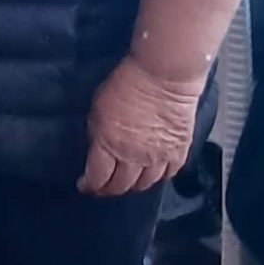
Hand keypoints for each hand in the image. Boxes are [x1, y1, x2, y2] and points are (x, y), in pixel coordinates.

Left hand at [80, 56, 203, 197]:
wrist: (164, 75)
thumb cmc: (128, 83)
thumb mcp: (98, 107)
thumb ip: (97, 133)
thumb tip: (97, 148)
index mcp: (109, 145)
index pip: (97, 177)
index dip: (89, 185)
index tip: (85, 185)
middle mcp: (134, 157)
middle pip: (121, 186)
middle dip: (109, 189)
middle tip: (104, 186)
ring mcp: (158, 157)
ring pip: (145, 184)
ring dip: (133, 186)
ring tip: (127, 182)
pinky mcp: (178, 152)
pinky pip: (168, 174)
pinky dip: (159, 177)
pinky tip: (152, 173)